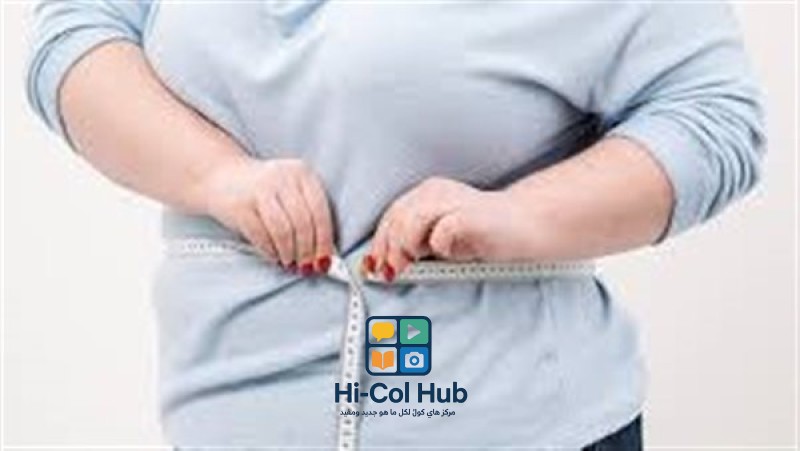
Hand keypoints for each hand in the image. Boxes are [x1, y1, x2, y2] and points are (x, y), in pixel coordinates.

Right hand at [202, 156, 334, 274]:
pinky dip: (270, 251)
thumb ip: (309, 217)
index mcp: (303, 173)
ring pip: (283, 230)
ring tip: (289, 262)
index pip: (320, 211)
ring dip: (289, 253)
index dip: (324, 240)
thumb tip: (325, 254)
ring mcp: (260, 189)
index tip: (325, 260)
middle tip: (307, 267)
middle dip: (307, 251)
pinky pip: (261, 235)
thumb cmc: (264, 191)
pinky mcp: (240, 205)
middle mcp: (283, 177)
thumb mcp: (291, 193)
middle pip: (303, 222)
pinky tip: (274, 257)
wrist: (221, 177)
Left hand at [364, 177, 532, 281]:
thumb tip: (382, 267)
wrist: (527, 224)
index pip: (390, 217)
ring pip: (410, 223)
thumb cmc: (484, 234)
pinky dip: (439, 248)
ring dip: (408, 248)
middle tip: (393, 272)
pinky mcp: (468, 215)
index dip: (379, 243)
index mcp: (425, 194)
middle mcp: (435, 192)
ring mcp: (453, 201)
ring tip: (420, 261)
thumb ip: (413, 247)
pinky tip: (450, 253)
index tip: (373, 267)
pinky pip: (441, 234)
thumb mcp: (439, 241)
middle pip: (395, 219)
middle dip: (389, 250)